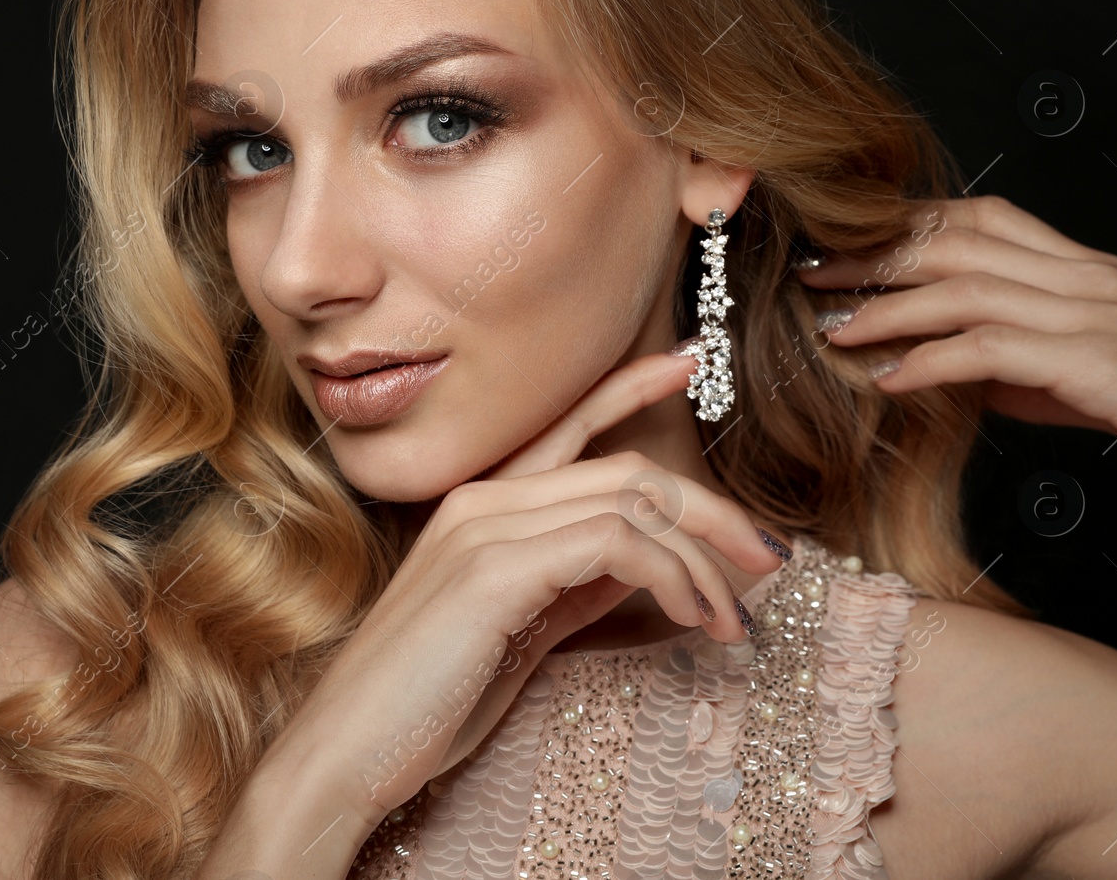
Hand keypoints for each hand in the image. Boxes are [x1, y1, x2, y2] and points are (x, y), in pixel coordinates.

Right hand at [259, 349, 783, 823]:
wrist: (348, 752)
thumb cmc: (426, 702)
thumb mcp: (515, 633)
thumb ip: (571, 586)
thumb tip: (642, 565)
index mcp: (478, 505)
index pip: (569, 428)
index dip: (630, 389)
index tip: (689, 363)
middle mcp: (480, 499)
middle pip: (624, 469)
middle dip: (710, 507)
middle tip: (768, 555)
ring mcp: (484, 528)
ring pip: (630, 501)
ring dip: (702, 559)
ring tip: (734, 619)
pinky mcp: (495, 570)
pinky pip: (615, 542)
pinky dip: (673, 575)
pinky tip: (694, 619)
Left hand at [798, 194, 1116, 509]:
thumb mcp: (1088, 375)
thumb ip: (1018, 360)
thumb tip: (945, 367)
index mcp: (1083, 267)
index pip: (977, 219)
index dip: (902, 226)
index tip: (842, 246)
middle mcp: (1083, 275)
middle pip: (956, 241)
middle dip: (872, 256)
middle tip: (809, 275)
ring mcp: (1092, 312)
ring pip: (964, 286)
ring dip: (886, 307)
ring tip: (830, 330)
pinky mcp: (1097, 361)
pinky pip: (992, 348)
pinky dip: (929, 362)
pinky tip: (888, 381)